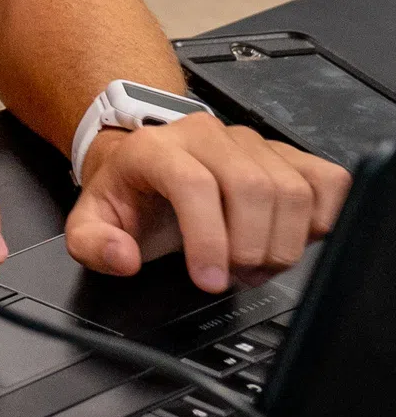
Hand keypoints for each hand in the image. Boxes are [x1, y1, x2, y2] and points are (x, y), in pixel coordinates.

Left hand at [68, 114, 349, 292]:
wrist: (148, 164)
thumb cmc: (130, 196)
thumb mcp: (90, 223)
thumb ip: (92, 244)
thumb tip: (122, 257)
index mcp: (155, 148)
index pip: (193, 184)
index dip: (208, 239)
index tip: (209, 281)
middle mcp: (206, 136)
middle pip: (252, 188)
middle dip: (250, 247)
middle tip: (235, 275)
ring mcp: (252, 141)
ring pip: (291, 189)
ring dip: (282, 242)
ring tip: (256, 264)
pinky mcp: (288, 153)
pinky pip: (326, 181)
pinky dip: (320, 220)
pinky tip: (291, 238)